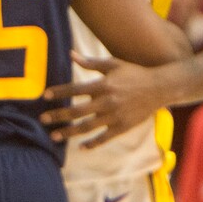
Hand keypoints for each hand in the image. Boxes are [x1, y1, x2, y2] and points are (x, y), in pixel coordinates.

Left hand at [40, 53, 164, 148]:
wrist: (160, 88)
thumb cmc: (134, 73)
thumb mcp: (113, 64)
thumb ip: (91, 62)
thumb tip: (71, 54)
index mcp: (103, 85)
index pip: (75, 89)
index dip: (59, 92)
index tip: (45, 96)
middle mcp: (107, 101)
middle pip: (76, 111)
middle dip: (57, 115)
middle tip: (42, 119)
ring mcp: (115, 116)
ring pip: (87, 127)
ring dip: (68, 132)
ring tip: (53, 136)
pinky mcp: (123, 127)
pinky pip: (104, 138)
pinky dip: (92, 143)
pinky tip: (80, 147)